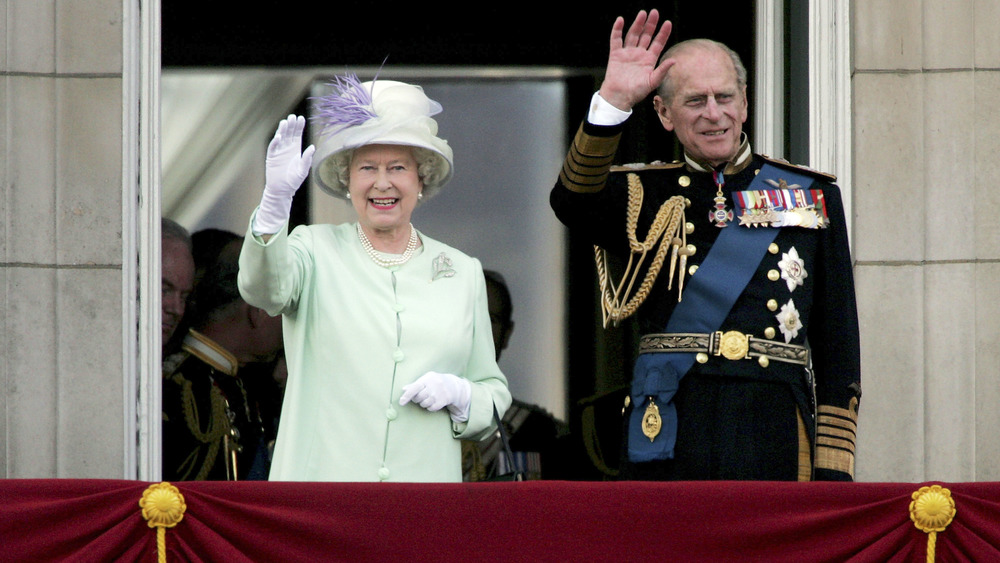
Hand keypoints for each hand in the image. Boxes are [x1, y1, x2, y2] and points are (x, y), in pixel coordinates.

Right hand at [252, 114, 315, 234]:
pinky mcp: (271, 157)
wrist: (282, 190)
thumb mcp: (303, 170)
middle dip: (291, 125)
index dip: (299, 126)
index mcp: (296, 149)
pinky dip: (276, 141)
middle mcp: (287, 148)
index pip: (297, 135)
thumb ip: (307, 159)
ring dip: (283, 130)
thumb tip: (312, 147)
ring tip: (286, 122)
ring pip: (280, 137)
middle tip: (293, 117)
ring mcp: (278, 151)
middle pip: (289, 133)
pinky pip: (273, 147)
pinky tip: (279, 136)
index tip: (301, 118)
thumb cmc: (293, 181)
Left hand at [399, 371, 471, 422]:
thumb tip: (404, 389)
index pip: (415, 388)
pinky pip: (430, 408)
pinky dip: (430, 407)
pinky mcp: (442, 402)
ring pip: (423, 404)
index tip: (401, 402)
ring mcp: (438, 395)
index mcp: (427, 379)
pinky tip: (433, 401)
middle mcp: (433, 386)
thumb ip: (415, 384)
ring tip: (428, 398)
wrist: (452, 386)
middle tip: (420, 396)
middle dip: (416, 399)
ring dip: (423, 403)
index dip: (407, 395)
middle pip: (418, 398)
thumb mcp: (426, 379)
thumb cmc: (434, 382)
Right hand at [598, 9, 674, 111]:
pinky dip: (617, 30)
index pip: (658, 43)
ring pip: (633, 34)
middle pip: (646, 35)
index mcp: (649, 60)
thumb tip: (674, 60)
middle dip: (651, 24)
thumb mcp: (652, 82)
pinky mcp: (616, 54)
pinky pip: (616, 39)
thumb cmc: (636, 92)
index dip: (663, 33)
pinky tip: (620, 20)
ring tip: (642, 13)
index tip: (668, 23)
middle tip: (655, 12)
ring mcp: (627, 53)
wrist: (619, 97)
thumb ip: (662, 71)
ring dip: (638, 24)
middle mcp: (639, 54)